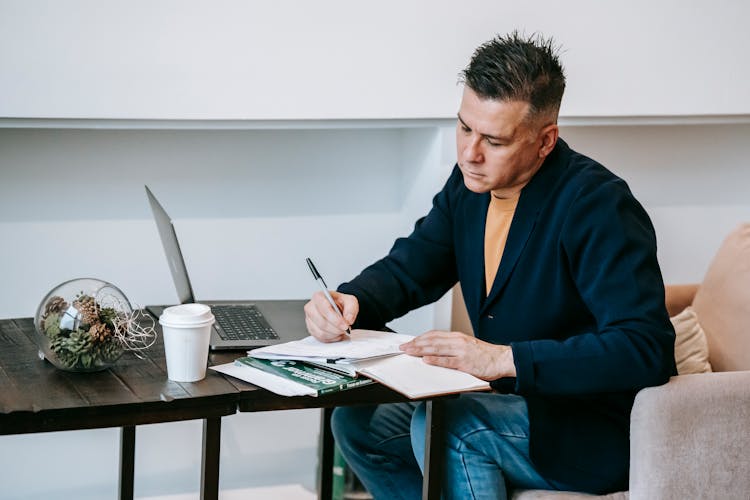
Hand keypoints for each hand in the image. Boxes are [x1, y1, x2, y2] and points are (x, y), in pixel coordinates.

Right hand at [304, 290, 358, 342]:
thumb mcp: (350, 300)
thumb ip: (351, 308)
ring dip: (334, 334)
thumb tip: (348, 319)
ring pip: (321, 332)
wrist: (337, 308)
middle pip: (322, 322)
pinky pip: (320, 338)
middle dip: (336, 329)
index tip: (345, 325)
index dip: (335, 319)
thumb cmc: (340, 303)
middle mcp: (311, 308)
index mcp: (319, 297)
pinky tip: (336, 333)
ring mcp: (309, 319)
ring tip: (342, 330)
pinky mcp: (311, 329)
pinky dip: (331, 338)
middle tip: (346, 329)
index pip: (324, 308)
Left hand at [399, 330, 515, 380]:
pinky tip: (426, 360)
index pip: (434, 335)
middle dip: (415, 344)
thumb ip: (452, 347)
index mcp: (458, 337)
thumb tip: (434, 351)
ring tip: (409, 352)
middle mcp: (458, 341)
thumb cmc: (485, 355)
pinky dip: (436, 360)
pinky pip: (448, 361)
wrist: (503, 359)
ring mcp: (461, 352)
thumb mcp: (467, 346)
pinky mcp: (465, 363)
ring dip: (420, 350)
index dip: (419, 338)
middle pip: (432, 340)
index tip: (409, 341)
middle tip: (403, 347)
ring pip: (437, 348)